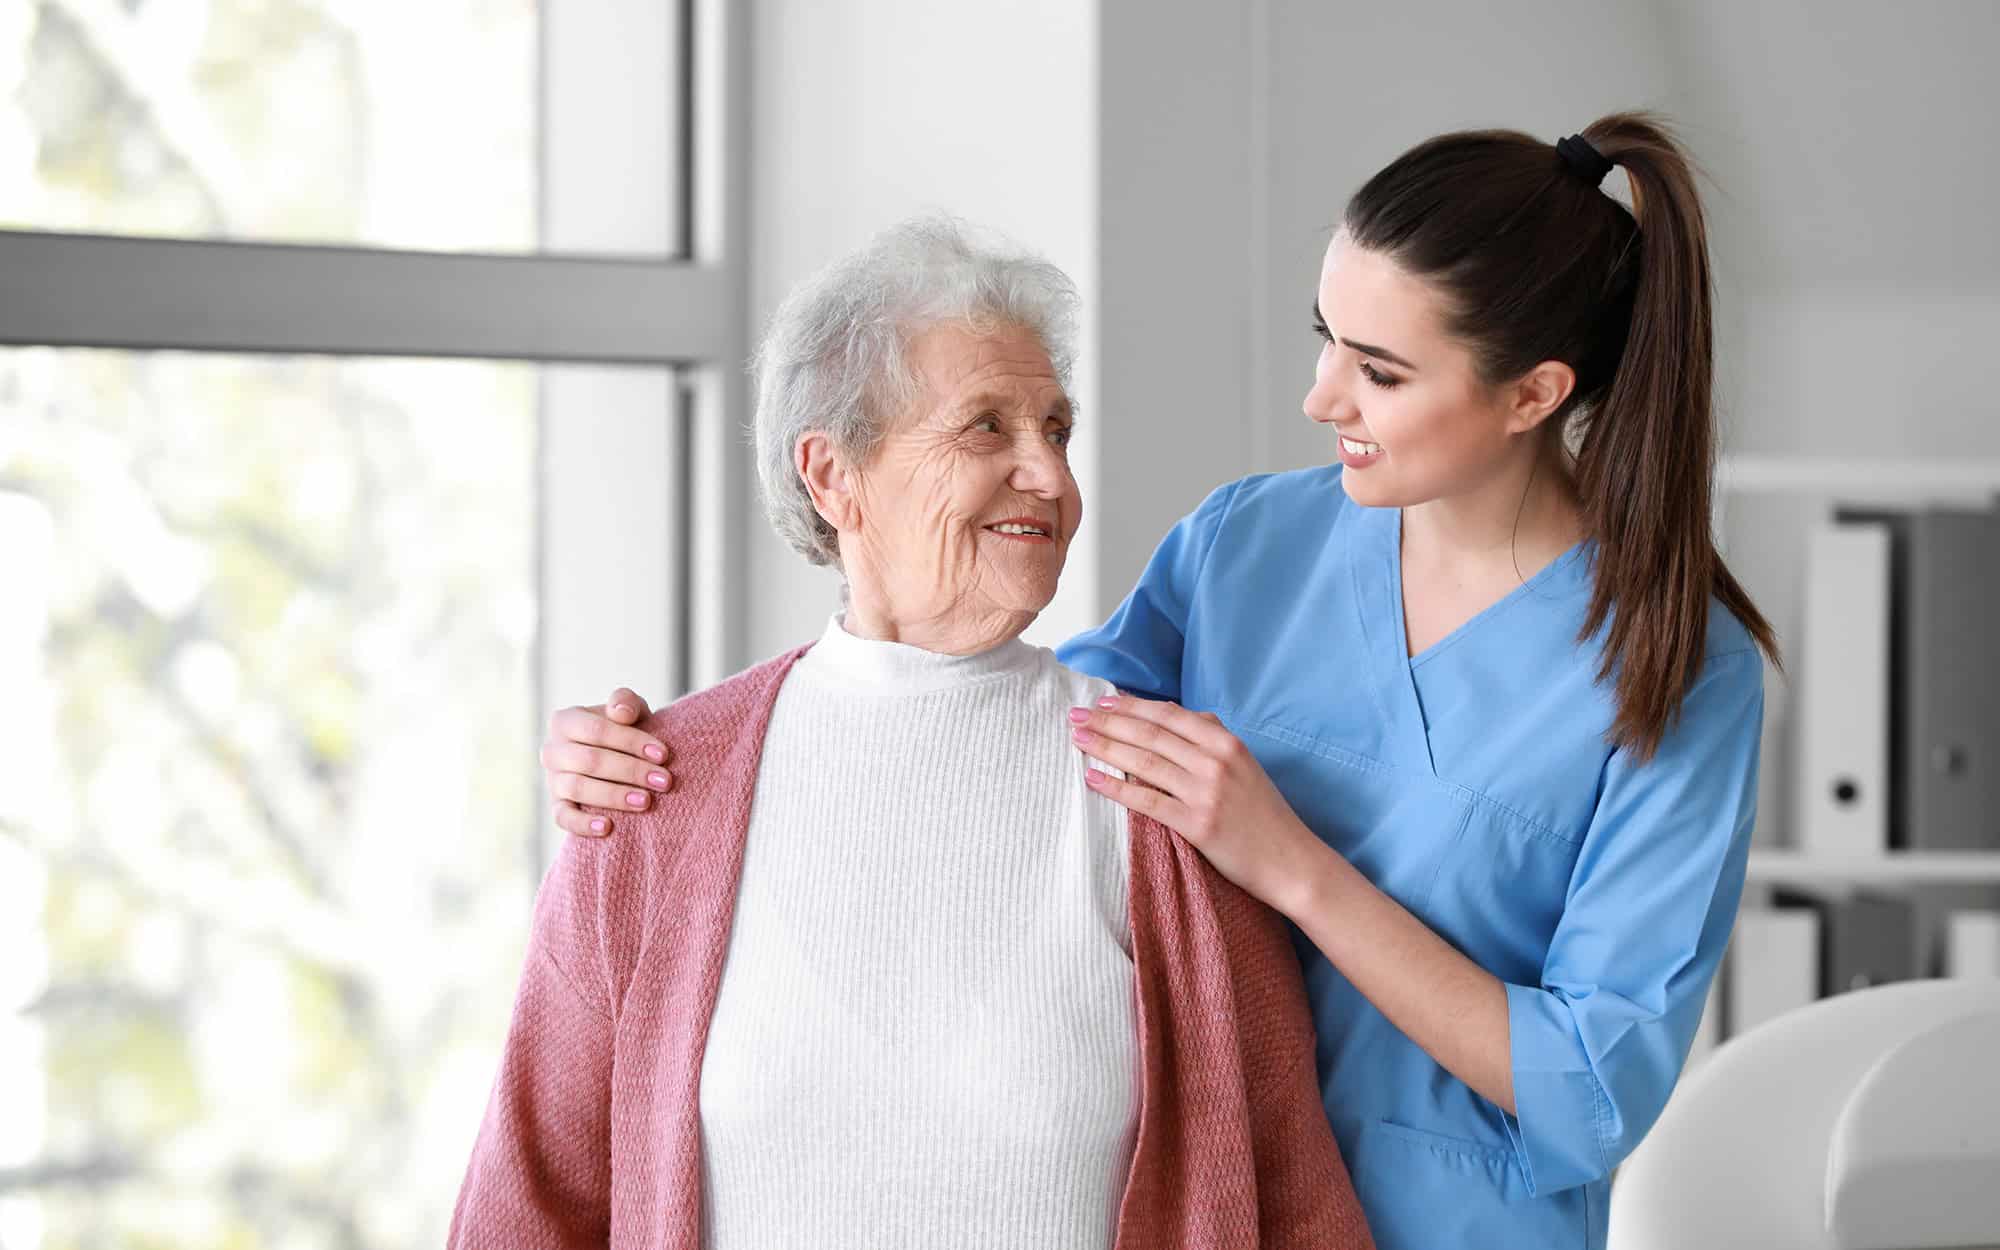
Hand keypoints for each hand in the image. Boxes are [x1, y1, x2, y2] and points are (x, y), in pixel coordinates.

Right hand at [541, 687, 670, 837]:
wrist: (619, 758)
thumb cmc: (625, 732)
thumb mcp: (629, 711)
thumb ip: (626, 702)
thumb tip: (622, 713)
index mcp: (565, 721)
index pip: (596, 730)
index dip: (630, 741)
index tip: (663, 754)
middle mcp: (553, 750)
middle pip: (590, 761)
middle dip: (630, 771)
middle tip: (664, 781)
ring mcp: (552, 780)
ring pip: (578, 788)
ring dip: (614, 796)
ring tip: (646, 802)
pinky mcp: (557, 806)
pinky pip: (563, 818)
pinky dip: (583, 824)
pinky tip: (608, 828)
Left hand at [1068, 693, 1328, 915]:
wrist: (1291, 861)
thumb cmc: (1264, 814)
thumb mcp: (1245, 764)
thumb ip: (1212, 738)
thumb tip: (1177, 714)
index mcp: (1226, 742)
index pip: (1169, 715)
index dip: (1132, 705)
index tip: (1102, 702)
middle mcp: (1215, 761)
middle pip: (1150, 733)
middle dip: (1108, 721)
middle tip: (1076, 715)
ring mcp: (1206, 792)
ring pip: (1143, 761)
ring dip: (1104, 747)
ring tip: (1077, 739)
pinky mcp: (1197, 824)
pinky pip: (1146, 801)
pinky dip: (1115, 787)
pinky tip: (1092, 778)